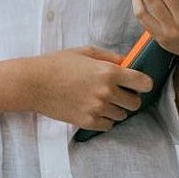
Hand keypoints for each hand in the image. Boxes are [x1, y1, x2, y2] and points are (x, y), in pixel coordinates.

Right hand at [25, 46, 154, 133]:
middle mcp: (107, 92)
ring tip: (103, 100)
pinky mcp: (87, 122)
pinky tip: (95, 110)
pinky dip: (106, 119)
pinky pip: (108, 126)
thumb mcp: (86, 52)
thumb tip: (127, 63)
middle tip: (120, 93)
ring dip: (117, 109)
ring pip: (122, 115)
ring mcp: (97, 109)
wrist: (34, 83)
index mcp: (109, 72)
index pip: (143, 83)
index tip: (140, 84)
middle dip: (130, 97)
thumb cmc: (58, 64)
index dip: (144, 83)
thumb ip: (110, 57)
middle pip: (135, 103)